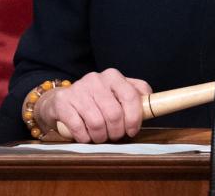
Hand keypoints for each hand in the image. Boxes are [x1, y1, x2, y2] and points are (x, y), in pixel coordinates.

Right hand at [34, 68, 151, 142]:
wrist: (62, 101)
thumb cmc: (95, 100)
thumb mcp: (117, 92)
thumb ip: (136, 94)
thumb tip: (152, 100)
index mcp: (113, 76)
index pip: (131, 97)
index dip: (134, 118)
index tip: (132, 131)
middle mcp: (96, 80)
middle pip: (114, 114)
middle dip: (117, 131)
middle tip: (115, 136)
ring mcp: (78, 90)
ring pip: (97, 123)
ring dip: (101, 137)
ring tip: (100, 137)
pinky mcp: (63, 103)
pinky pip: (79, 128)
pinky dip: (85, 138)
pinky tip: (86, 136)